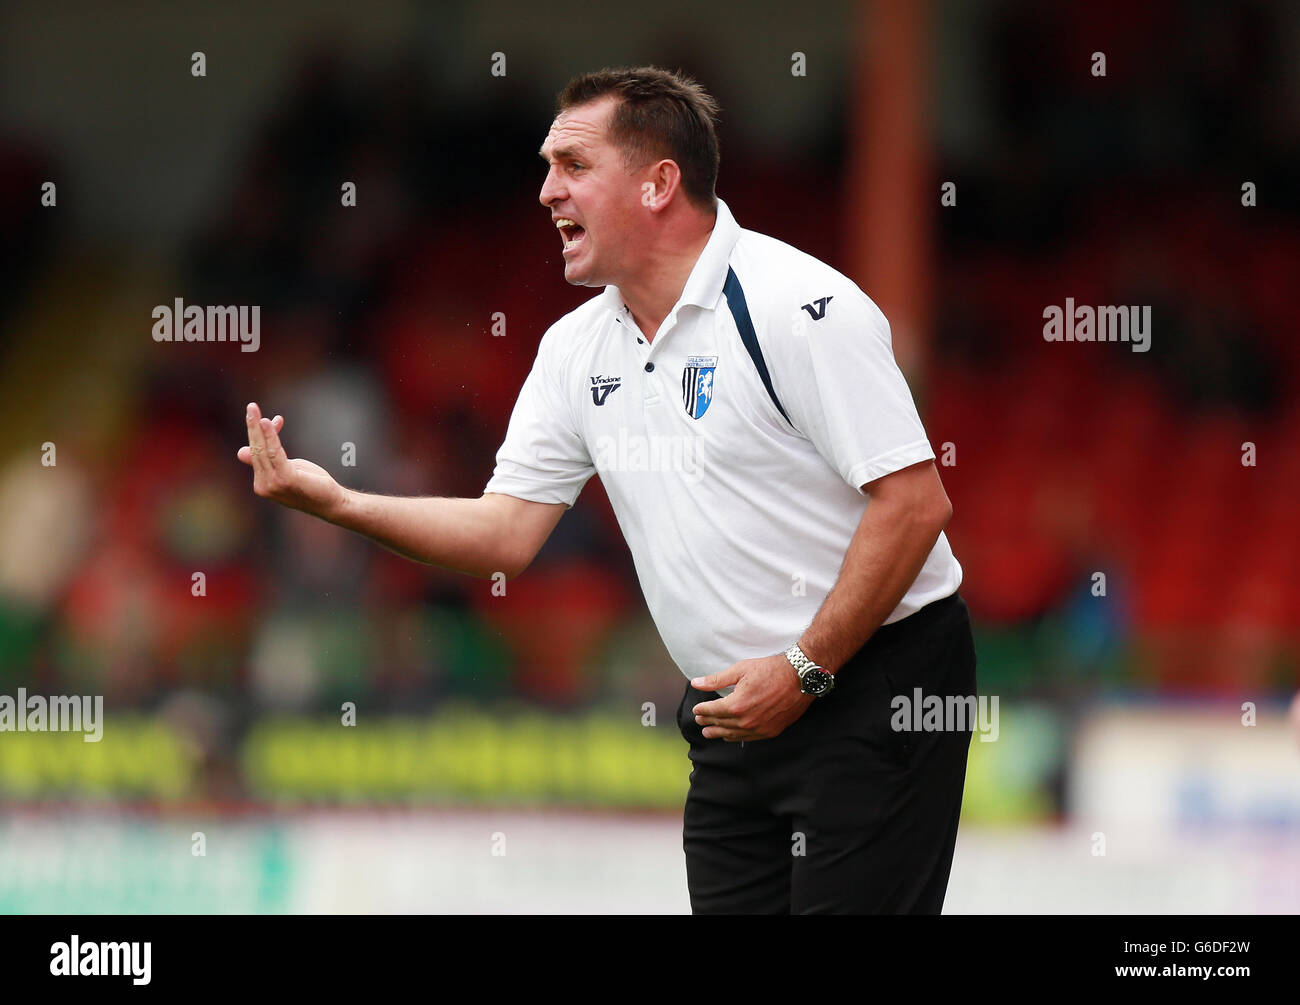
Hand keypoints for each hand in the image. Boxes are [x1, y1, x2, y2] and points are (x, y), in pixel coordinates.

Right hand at [237, 401, 345, 518]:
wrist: (331, 502)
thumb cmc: (310, 485)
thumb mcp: (286, 468)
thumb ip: (267, 458)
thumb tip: (241, 451)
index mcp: (261, 484)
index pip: (256, 454)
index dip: (259, 434)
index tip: (271, 419)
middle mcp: (263, 486)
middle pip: (256, 450)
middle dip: (252, 427)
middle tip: (250, 406)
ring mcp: (272, 484)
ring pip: (262, 450)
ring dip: (258, 428)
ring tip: (254, 409)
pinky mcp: (284, 479)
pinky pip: (274, 453)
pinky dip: (270, 436)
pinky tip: (268, 423)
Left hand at [690, 653, 815, 741]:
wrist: (800, 677)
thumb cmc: (771, 670)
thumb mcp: (740, 669)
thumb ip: (716, 679)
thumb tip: (696, 683)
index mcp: (736, 705)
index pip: (713, 711)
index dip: (702, 710)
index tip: (697, 709)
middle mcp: (746, 721)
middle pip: (721, 724)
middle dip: (708, 722)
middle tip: (699, 721)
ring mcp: (759, 728)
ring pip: (733, 735)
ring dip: (719, 733)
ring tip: (710, 733)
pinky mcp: (771, 731)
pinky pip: (749, 738)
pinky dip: (737, 737)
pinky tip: (731, 735)